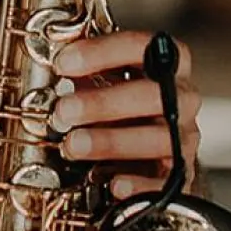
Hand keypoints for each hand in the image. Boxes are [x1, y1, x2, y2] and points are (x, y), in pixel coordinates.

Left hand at [49, 30, 201, 199]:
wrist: (149, 151)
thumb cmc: (122, 107)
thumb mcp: (105, 79)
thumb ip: (84, 68)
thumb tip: (47, 59)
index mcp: (166, 61)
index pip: (140, 46)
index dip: (101, 51)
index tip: (63, 63)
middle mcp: (182, 97)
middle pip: (152, 94)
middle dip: (103, 102)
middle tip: (63, 111)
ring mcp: (183, 136)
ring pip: (158, 138)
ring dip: (111, 141)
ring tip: (74, 145)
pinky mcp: (181, 175)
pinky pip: (167, 182)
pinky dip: (140, 184)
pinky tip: (113, 184)